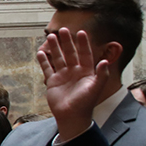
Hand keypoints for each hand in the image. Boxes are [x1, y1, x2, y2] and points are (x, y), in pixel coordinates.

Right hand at [37, 27, 109, 142]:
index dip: (83, 44)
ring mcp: (63, 76)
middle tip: (62, 29)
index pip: (85, 54)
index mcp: (86, 71)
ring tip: (50, 36)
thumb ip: (101, 74)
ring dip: (54, 48)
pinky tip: (40, 52)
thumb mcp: (96, 88)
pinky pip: (47, 68)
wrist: (71, 116)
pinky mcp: (52, 82)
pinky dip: (43, 61)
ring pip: (58, 58)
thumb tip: (105, 61)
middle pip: (70, 53)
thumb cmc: (85, 103)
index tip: (80, 32)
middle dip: (66, 41)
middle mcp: (74, 71)